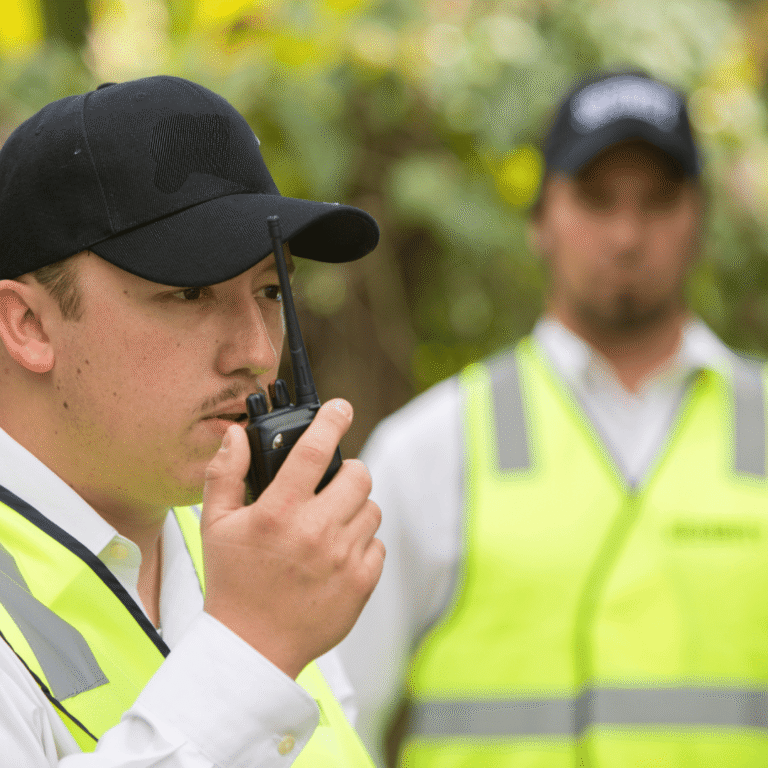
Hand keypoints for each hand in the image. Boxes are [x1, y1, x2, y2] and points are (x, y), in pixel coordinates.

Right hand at [200, 399, 384, 678]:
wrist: (253, 648)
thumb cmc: (233, 582)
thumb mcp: (216, 525)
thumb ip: (226, 474)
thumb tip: (237, 434)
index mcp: (278, 513)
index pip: (314, 451)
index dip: (331, 420)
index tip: (341, 407)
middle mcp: (315, 532)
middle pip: (358, 475)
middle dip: (348, 472)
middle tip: (331, 485)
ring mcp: (343, 558)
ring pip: (371, 508)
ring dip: (354, 508)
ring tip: (329, 525)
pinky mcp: (362, 582)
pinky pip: (377, 543)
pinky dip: (362, 543)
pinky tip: (336, 556)